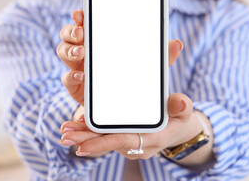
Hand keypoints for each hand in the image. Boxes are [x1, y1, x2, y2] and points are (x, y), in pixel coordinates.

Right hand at [56, 9, 183, 106]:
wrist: (126, 105)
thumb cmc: (135, 77)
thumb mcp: (150, 65)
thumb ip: (161, 55)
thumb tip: (177, 43)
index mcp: (101, 40)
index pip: (88, 22)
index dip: (82, 15)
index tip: (83, 11)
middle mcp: (86, 50)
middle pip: (70, 33)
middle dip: (72, 29)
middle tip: (81, 31)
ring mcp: (78, 67)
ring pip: (63, 51)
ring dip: (68, 49)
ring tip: (80, 51)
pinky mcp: (77, 86)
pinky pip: (66, 78)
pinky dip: (71, 75)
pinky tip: (81, 75)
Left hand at [60, 93, 203, 159]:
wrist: (179, 129)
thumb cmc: (180, 118)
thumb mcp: (184, 111)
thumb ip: (181, 107)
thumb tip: (182, 103)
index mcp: (151, 139)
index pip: (122, 141)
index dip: (101, 143)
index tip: (82, 146)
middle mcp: (137, 145)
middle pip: (108, 142)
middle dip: (85, 140)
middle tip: (64, 136)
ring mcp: (130, 143)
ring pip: (105, 140)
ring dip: (85, 136)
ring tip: (65, 131)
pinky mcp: (125, 138)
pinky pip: (107, 136)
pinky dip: (92, 132)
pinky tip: (78, 125)